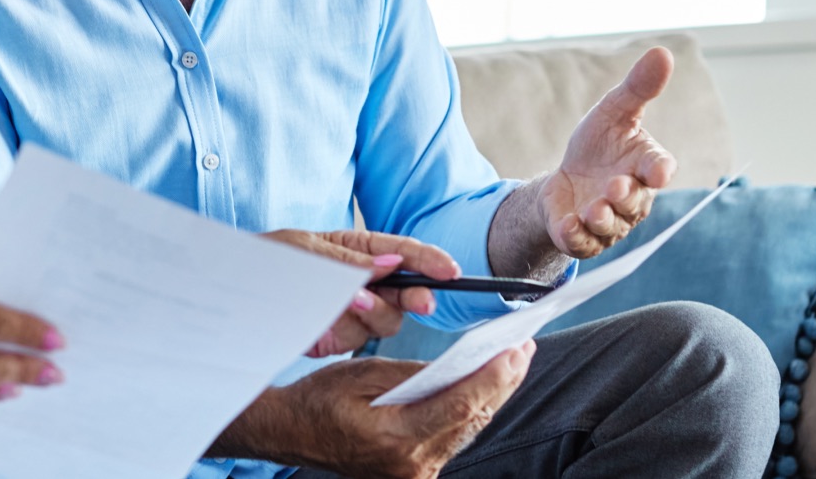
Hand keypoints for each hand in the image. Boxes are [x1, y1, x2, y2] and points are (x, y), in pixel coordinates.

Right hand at [213, 343, 534, 478]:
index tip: (516, 351)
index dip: (493, 378)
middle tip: (525, 348)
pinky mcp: (414, 472)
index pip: (459, 406)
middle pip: (472, 420)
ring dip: (492, 396)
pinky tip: (484, 387)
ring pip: (468, 430)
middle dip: (502, 382)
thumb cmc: (319, 399)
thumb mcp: (362, 373)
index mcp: (394, 438)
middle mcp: (410, 465)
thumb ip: (413, 374)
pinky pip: (453, 438)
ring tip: (512, 362)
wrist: (290, 433)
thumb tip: (460, 367)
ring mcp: (414, 473)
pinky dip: (470, 411)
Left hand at [262, 230, 460, 355]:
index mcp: (357, 250)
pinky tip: (329, 318)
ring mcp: (350, 312)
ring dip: (373, 311)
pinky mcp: (335, 338)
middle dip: (416, 297)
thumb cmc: (266, 259)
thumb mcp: (304, 249)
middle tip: (423, 302)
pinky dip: (347, 328)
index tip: (450, 270)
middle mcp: (361, 282)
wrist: (231, 292)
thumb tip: (391, 263)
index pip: (403, 253)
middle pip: (405, 293)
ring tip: (350, 300)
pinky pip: (355, 339)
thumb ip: (348, 261)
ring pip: (385, 320)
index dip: (430, 261)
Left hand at [542, 46, 679, 257]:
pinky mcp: (584, 237)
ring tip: (593, 209)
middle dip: (626, 196)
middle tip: (614, 186)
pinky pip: (584, 243)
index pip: (660, 168)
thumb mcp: (613, 112)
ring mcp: (609, 221)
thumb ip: (638, 89)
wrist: (566, 179)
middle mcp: (632, 198)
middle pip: (636, 202)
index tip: (657, 171)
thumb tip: (662, 53)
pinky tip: (567, 225)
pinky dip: (577, 236)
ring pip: (612, 226)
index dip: (659, 170)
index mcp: (645, 166)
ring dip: (603, 218)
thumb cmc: (598, 146)